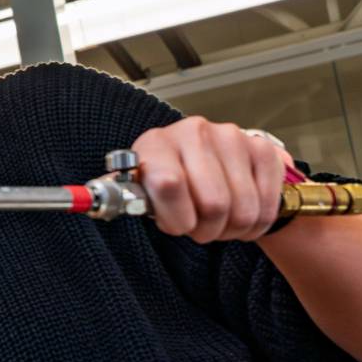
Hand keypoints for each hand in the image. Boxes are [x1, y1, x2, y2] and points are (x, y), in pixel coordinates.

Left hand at [131, 117, 292, 242]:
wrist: (207, 163)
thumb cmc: (168, 182)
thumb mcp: (142, 190)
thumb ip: (125, 198)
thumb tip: (95, 203)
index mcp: (155, 143)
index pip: (169, 185)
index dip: (177, 219)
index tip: (177, 225)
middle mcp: (193, 131)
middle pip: (214, 205)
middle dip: (207, 230)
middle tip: (199, 227)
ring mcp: (231, 136)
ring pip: (244, 210)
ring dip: (232, 230)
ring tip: (219, 222)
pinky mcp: (262, 148)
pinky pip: (267, 207)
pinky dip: (256, 224)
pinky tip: (241, 215)